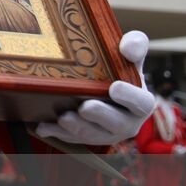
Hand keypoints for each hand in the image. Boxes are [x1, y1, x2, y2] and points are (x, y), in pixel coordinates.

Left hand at [35, 32, 154, 145]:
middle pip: (117, 124)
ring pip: (94, 135)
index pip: (141, 103)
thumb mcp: (130, 57)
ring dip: (78, 128)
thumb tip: (129, 47)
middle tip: (85, 107)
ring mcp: (106, 133)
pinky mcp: (87, 138)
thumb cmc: (120, 71)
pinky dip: (58, 133)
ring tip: (63, 118)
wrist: (108, 88)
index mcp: (140, 103)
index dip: (130, 97)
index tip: (114, 87)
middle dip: (100, 116)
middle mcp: (127, 122)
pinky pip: (73, 139)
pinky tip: (43, 127)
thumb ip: (135, 46)